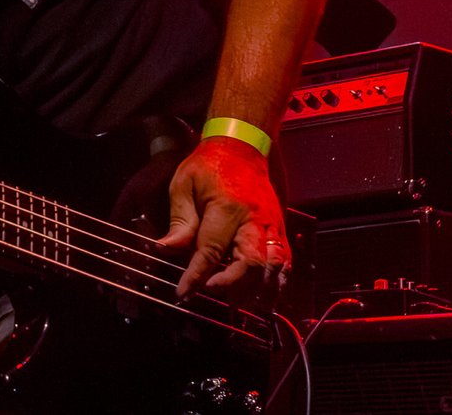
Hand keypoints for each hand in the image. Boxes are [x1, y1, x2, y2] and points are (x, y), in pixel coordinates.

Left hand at [156, 137, 288, 301]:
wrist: (241, 147)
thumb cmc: (209, 165)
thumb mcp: (183, 184)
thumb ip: (180, 219)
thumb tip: (166, 249)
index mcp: (227, 208)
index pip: (211, 250)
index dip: (197, 276)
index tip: (184, 293)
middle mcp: (255, 220)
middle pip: (251, 263)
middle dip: (232, 286)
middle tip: (211, 295)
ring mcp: (272, 226)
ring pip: (274, 267)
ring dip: (257, 290)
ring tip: (237, 305)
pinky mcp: (280, 230)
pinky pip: (285, 262)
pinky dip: (277, 283)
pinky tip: (263, 297)